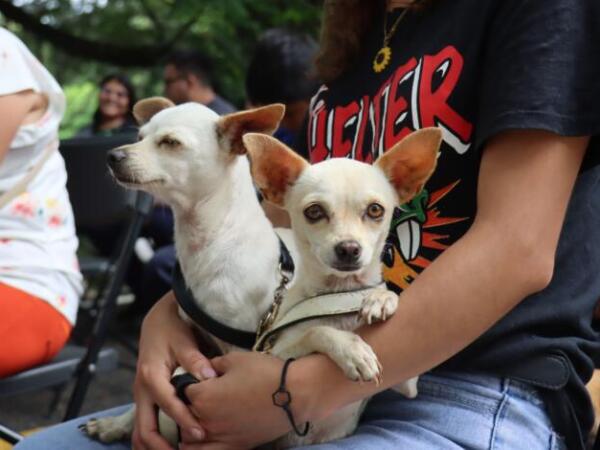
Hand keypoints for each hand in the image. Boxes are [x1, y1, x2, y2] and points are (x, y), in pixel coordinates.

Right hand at [132, 292, 216, 449]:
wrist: (157, 321)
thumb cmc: (172, 329)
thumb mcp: (184, 340)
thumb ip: (195, 359)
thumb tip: (210, 376)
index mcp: (151, 376)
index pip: (168, 406)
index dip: (184, 422)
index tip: (201, 435)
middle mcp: (142, 390)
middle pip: (145, 429)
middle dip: (161, 447)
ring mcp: (141, 396)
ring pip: (140, 431)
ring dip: (153, 447)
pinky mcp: (145, 398)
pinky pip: (144, 424)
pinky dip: (152, 439)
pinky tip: (167, 447)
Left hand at [179, 352, 315, 449]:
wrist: (294, 394)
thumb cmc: (265, 372)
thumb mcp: (236, 358)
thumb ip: (214, 364)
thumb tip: (205, 368)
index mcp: (203, 397)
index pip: (183, 390)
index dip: (190, 382)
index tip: (199, 377)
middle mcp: (206, 420)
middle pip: (184, 415)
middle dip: (188, 405)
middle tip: (201, 395)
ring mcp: (220, 437)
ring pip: (190, 439)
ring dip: (188, 429)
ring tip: (195, 420)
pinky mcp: (235, 447)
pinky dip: (198, 449)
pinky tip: (196, 444)